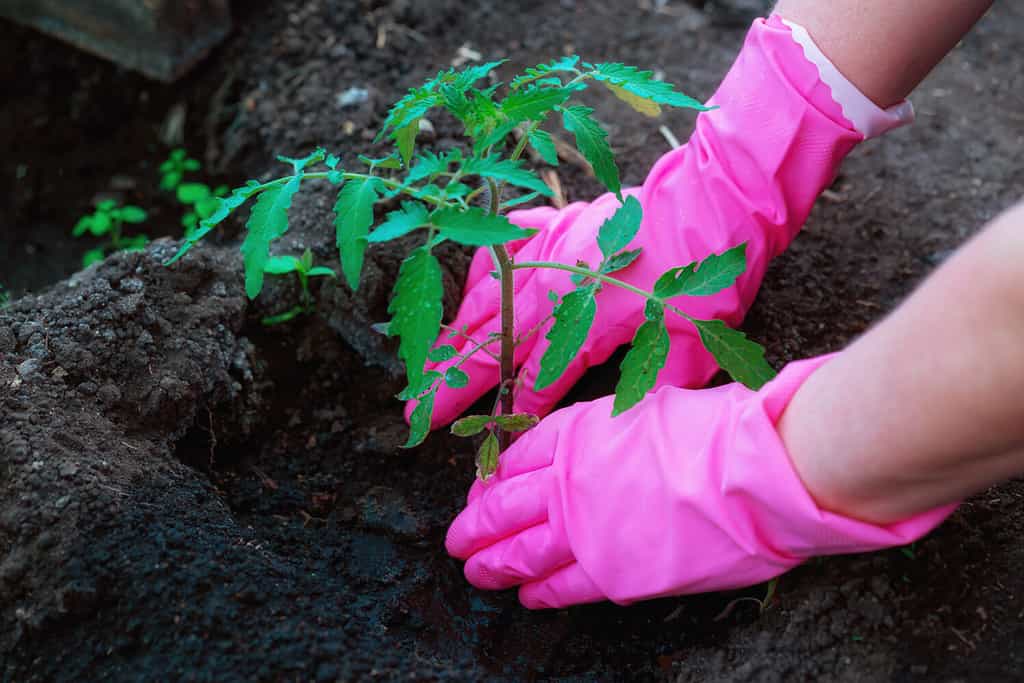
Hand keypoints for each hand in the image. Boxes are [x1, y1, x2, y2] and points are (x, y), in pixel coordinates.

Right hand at [413, 16, 893, 427]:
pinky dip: (486, 267)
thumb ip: (651, 389)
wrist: (711, 200)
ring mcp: (547, 254)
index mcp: (582, 326)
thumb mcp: (691, 345)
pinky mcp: (556, 225)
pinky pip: (505, 245)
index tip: (480, 438)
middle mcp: (552, 291)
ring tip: (428, 362)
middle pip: (489, 347)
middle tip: (414, 411)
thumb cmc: (704, 276)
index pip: (533, 382)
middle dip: (450, 383)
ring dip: (454, 334)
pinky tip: (474, 284)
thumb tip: (622, 428)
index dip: (507, 412)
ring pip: (486, 301)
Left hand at [445, 355, 954, 608]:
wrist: (754, 474)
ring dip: (491, 563)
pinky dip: (538, 592)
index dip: (493, 474)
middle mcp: (568, 482)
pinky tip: (525, 596)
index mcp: (576, 433)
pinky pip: (560, 587)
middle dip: (475, 524)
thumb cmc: (716, 431)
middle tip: (457, 538)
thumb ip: (610, 432)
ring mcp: (584, 530)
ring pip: (518, 551)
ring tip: (475, 570)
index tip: (482, 486)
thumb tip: (601, 442)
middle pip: (502, 506)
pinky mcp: (611, 574)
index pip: (515, 455)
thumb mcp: (649, 408)